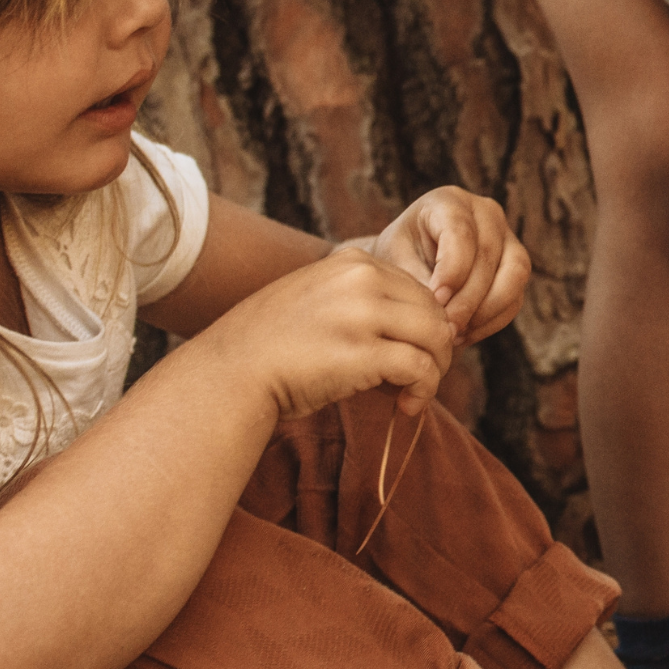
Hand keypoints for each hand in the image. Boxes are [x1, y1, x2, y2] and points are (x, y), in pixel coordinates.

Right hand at [200, 248, 455, 421]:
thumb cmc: (271, 346)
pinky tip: (407, 406)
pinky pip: (421, 368)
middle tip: (420, 379)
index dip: (422, 326)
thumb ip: (362, 303)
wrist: (231, 372)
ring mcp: (364, 313)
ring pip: (437, 337)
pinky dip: (424, 390)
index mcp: (352, 261)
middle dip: (436, 348)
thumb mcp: (317, 301)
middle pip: (434, 311)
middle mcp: (362, 279)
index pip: (417, 289)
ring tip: (415, 394)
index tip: (409, 354)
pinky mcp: (365, 353)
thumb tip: (415, 335)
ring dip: (436, 370)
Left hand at [373, 187, 530, 343]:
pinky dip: (492, 321)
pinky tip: (465, 334)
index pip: (461, 232)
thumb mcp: (396, 262)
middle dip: (468, 299)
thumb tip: (443, 308)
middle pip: (489, 256)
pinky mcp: (516, 269)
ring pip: (514, 275)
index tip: (436, 301)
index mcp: (450, 202)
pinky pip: (515, 298)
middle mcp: (486, 213)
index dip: (452, 270)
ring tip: (455, 334)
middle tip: (445, 328)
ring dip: (486, 311)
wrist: (409, 264)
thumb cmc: (399, 258)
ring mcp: (507, 239)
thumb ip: (417, 280)